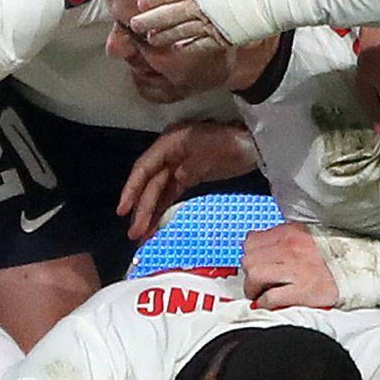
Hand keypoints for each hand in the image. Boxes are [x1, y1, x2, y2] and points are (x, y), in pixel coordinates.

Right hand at [119, 117, 256, 240]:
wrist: (256, 143)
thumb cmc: (233, 144)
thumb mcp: (211, 152)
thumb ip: (191, 167)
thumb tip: (176, 179)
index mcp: (171, 142)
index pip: (145, 168)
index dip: (132, 189)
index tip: (123, 211)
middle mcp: (169, 153)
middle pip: (150, 183)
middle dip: (141, 209)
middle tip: (134, 234)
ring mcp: (178, 165)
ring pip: (158, 191)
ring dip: (149, 213)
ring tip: (141, 236)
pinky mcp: (189, 176)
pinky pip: (170, 194)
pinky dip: (162, 209)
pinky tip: (155, 225)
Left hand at [241, 221, 339, 308]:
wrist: (358, 268)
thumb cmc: (333, 254)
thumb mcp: (306, 234)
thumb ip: (282, 238)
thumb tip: (258, 245)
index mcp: (290, 233)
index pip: (251, 241)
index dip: (250, 255)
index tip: (254, 263)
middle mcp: (290, 248)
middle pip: (249, 259)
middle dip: (249, 273)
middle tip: (256, 282)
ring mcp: (296, 270)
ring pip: (254, 276)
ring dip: (253, 288)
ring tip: (260, 293)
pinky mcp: (302, 291)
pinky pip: (270, 297)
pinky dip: (265, 302)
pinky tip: (269, 303)